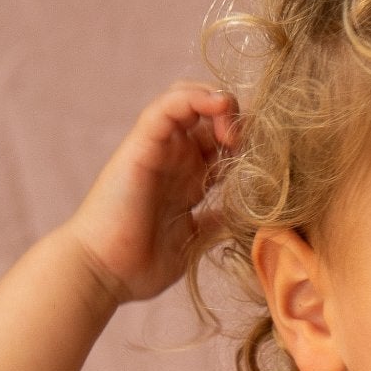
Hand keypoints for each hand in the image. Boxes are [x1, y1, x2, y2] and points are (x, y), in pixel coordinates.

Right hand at [63, 84, 238, 305]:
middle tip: (254, 142)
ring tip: (235, 129)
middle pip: (210, 115)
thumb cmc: (138, 266)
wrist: (102, 273)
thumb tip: (242, 219)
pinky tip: (219, 107)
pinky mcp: (142, 144)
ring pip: (190, 98)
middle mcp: (173, 159)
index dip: (247, 142)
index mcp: (187, 180)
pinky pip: (168, 106)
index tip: (267, 159)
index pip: (221, 144)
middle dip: (239, 119)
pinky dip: (195, 97)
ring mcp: (158, 149)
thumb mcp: (191, 242)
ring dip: (221, 104)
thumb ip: (213, 224)